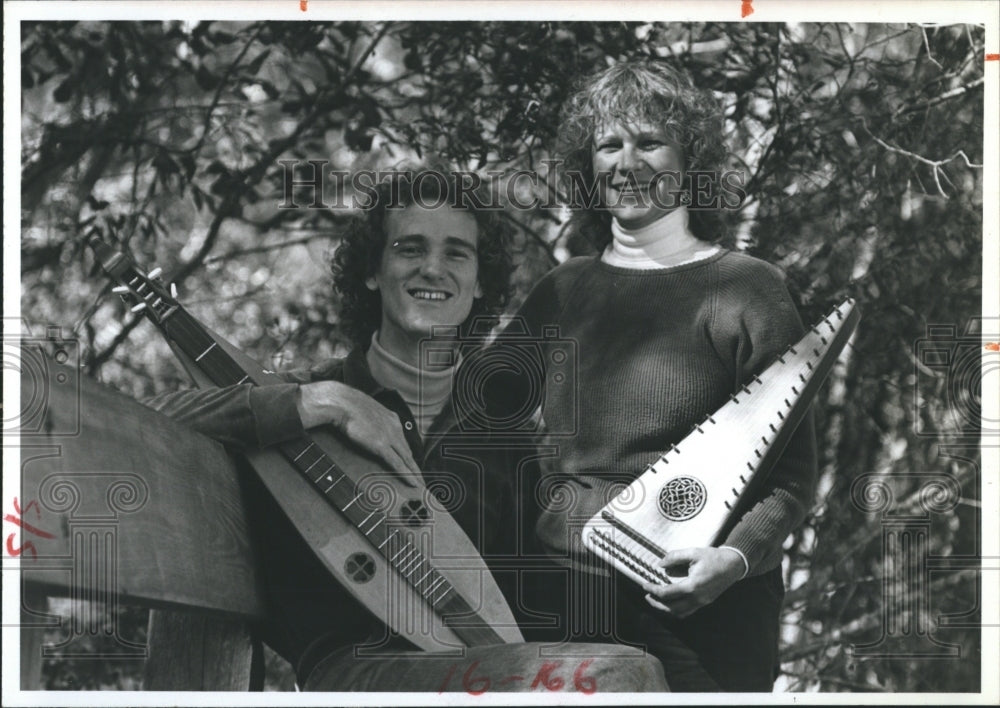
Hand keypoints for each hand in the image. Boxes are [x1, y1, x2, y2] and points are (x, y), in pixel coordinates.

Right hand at [297, 381, 420, 484]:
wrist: (341, 402)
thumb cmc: (346, 404)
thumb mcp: (365, 410)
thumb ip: (371, 420)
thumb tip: (366, 427)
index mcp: (391, 418)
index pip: (403, 441)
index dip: (407, 454)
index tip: (411, 463)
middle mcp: (394, 427)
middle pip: (408, 451)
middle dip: (414, 466)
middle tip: (420, 478)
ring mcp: (389, 436)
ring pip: (407, 459)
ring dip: (414, 473)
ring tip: (419, 485)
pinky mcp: (381, 445)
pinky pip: (398, 464)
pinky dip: (407, 475)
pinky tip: (413, 483)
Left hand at [641, 547, 745, 617]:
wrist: (733, 565)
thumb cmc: (714, 557)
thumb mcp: (693, 552)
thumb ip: (674, 557)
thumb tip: (660, 564)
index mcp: (693, 586)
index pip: (667, 593)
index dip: (653, 590)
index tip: (644, 584)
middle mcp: (697, 598)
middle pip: (671, 608)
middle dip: (656, 604)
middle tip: (647, 595)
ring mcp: (702, 602)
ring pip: (679, 613)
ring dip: (665, 609)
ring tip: (656, 600)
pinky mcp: (705, 602)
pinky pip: (688, 612)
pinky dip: (676, 610)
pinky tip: (670, 602)